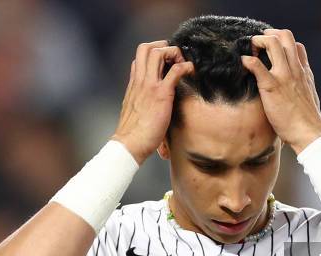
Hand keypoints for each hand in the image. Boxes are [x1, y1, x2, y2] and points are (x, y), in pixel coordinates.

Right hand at [111, 40, 193, 164]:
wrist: (129, 144)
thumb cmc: (133, 133)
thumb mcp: (133, 111)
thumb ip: (139, 101)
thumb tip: (146, 105)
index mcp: (133, 85)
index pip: (139, 58)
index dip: (153, 54)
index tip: (165, 62)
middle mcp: (140, 81)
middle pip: (146, 48)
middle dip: (163, 46)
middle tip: (175, 57)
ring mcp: (149, 86)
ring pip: (158, 53)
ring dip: (174, 53)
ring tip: (183, 63)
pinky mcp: (161, 94)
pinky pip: (175, 71)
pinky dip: (186, 66)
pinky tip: (191, 71)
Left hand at [241, 29, 320, 154]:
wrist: (309, 133)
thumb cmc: (308, 120)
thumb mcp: (309, 95)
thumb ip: (303, 84)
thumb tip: (297, 84)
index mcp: (304, 72)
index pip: (296, 46)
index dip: (282, 42)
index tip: (271, 50)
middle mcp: (295, 69)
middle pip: (285, 36)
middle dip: (268, 35)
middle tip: (258, 44)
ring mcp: (284, 76)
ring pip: (272, 43)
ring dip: (257, 41)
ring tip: (251, 51)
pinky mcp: (272, 86)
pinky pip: (257, 65)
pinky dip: (247, 60)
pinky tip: (243, 63)